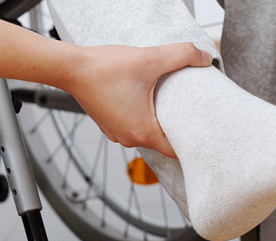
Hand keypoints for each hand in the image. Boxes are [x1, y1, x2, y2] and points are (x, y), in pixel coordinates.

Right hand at [63, 43, 212, 158]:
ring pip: (147, 131)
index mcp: (141, 132)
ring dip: (158, 118)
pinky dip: (142, 114)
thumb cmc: (104, 69)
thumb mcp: (151, 58)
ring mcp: (116, 132)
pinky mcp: (109, 122)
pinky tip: (146, 96)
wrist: (71, 67)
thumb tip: (204, 58)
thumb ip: (182, 55)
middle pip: (163, 140)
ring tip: (169, 100)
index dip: (193, 141)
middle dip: (177, 126)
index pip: (176, 150)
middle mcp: (128, 138)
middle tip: (191, 109)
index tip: (204, 130)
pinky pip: (133, 123)